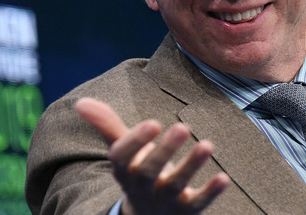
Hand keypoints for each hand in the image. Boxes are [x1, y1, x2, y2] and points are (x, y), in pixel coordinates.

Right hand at [75, 97, 229, 214]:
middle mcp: (143, 188)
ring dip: (191, 166)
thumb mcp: (124, 153)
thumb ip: (108, 127)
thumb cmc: (138, 174)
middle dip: (164, 151)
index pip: (122, 158)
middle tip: (181, 126)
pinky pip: (199, 204)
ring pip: (176, 186)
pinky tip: (224, 177)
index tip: (153, 122)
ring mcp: (165, 201)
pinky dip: (210, 192)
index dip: (136, 141)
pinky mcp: (188, 211)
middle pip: (149, 172)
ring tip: (208, 144)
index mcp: (125, 170)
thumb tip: (81, 102)